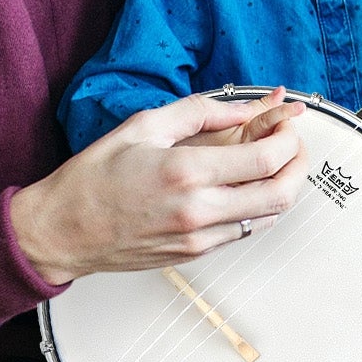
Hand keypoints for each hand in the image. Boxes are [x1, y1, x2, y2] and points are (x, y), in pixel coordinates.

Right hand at [10, 90, 308, 284]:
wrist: (62, 231)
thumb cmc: (94, 178)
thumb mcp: (143, 126)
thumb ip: (200, 112)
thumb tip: (243, 108)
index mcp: (185, 172)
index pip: (265, 160)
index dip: (288, 139)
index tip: (287, 124)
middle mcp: (198, 210)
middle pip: (280, 194)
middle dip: (299, 165)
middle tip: (295, 145)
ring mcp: (199, 237)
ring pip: (268, 217)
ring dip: (282, 188)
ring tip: (275, 163)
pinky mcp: (195, 253)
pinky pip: (244, 231)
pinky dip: (257, 207)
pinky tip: (247, 186)